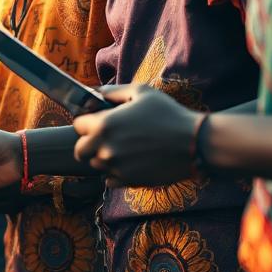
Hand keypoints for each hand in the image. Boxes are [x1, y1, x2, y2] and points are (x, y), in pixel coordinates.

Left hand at [73, 84, 198, 186]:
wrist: (194, 142)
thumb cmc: (169, 114)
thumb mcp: (142, 92)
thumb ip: (113, 91)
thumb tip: (95, 92)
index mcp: (104, 125)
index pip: (77, 126)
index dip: (87, 123)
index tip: (99, 122)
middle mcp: (104, 148)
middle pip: (80, 150)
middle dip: (89, 144)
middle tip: (106, 139)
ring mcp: (115, 167)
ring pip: (95, 165)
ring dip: (104, 158)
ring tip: (124, 149)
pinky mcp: (126, 180)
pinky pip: (108, 179)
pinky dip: (115, 173)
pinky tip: (130, 162)